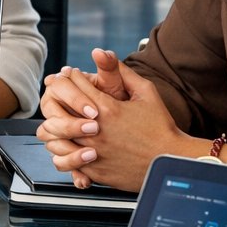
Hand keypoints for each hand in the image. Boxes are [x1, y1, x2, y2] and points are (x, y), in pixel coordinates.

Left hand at [37, 58, 190, 190]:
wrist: (171, 161)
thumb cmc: (161, 127)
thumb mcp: (146, 92)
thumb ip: (123, 72)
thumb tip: (104, 55)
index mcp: (107, 109)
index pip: (75, 84)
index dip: (72, 76)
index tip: (72, 75)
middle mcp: (95, 130)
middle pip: (59, 107)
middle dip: (58, 97)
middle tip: (60, 94)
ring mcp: (92, 152)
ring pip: (55, 135)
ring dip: (55, 124)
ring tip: (60, 119)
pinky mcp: (93, 171)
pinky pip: (64, 159)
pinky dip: (62, 150)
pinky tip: (67, 143)